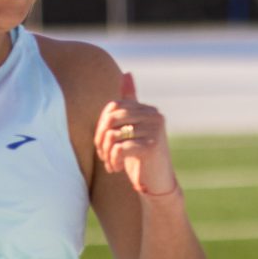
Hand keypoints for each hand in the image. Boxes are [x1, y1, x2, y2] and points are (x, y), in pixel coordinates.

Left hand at [96, 71, 179, 197]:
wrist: (157, 185)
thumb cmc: (141, 158)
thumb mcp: (132, 128)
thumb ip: (130, 103)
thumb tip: (127, 73)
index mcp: (149, 110)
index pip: (113, 107)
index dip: (101, 125)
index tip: (103, 143)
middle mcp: (155, 117)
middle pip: (110, 119)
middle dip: (100, 139)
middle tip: (103, 155)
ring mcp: (155, 130)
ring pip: (112, 135)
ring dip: (105, 153)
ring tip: (110, 163)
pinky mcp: (151, 146)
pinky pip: (118, 148)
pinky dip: (112, 160)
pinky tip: (116, 169)